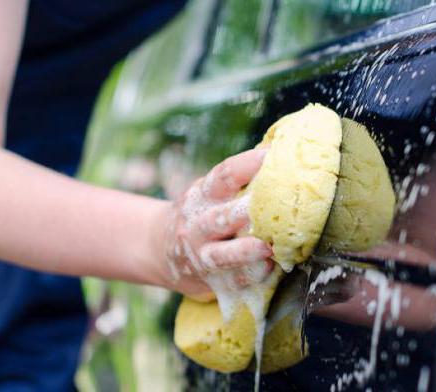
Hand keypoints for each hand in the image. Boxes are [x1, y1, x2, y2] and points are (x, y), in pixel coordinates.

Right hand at [157, 148, 273, 300]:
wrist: (156, 249)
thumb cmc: (198, 214)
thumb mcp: (206, 193)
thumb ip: (235, 180)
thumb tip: (279, 150)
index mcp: (201, 196)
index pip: (222, 177)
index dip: (245, 166)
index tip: (268, 157)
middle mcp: (197, 225)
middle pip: (220, 218)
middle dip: (242, 213)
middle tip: (268, 208)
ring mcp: (201, 254)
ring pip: (222, 254)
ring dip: (245, 250)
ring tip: (267, 247)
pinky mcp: (209, 279)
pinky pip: (230, 280)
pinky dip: (249, 276)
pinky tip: (268, 270)